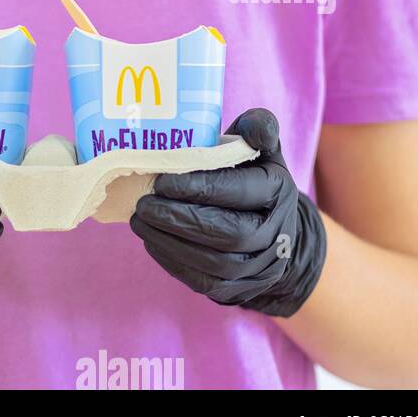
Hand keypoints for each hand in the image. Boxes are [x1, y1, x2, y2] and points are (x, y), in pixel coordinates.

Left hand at [129, 108, 326, 316]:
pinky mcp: (238, 289)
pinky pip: (202, 280)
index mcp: (278, 192)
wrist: (273, 232)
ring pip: (213, 261)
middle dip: (180, 218)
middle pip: (227, 233)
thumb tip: (256, 127)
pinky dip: (172, 261)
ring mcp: (258, 266)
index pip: (240, 192)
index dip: (200, 187)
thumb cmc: (252, 179)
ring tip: (139, 220)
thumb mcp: (260, 149)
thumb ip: (256, 129)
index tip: (163, 181)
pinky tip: (151, 240)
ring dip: (170, 241)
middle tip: (143, 204)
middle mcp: (274, 233)